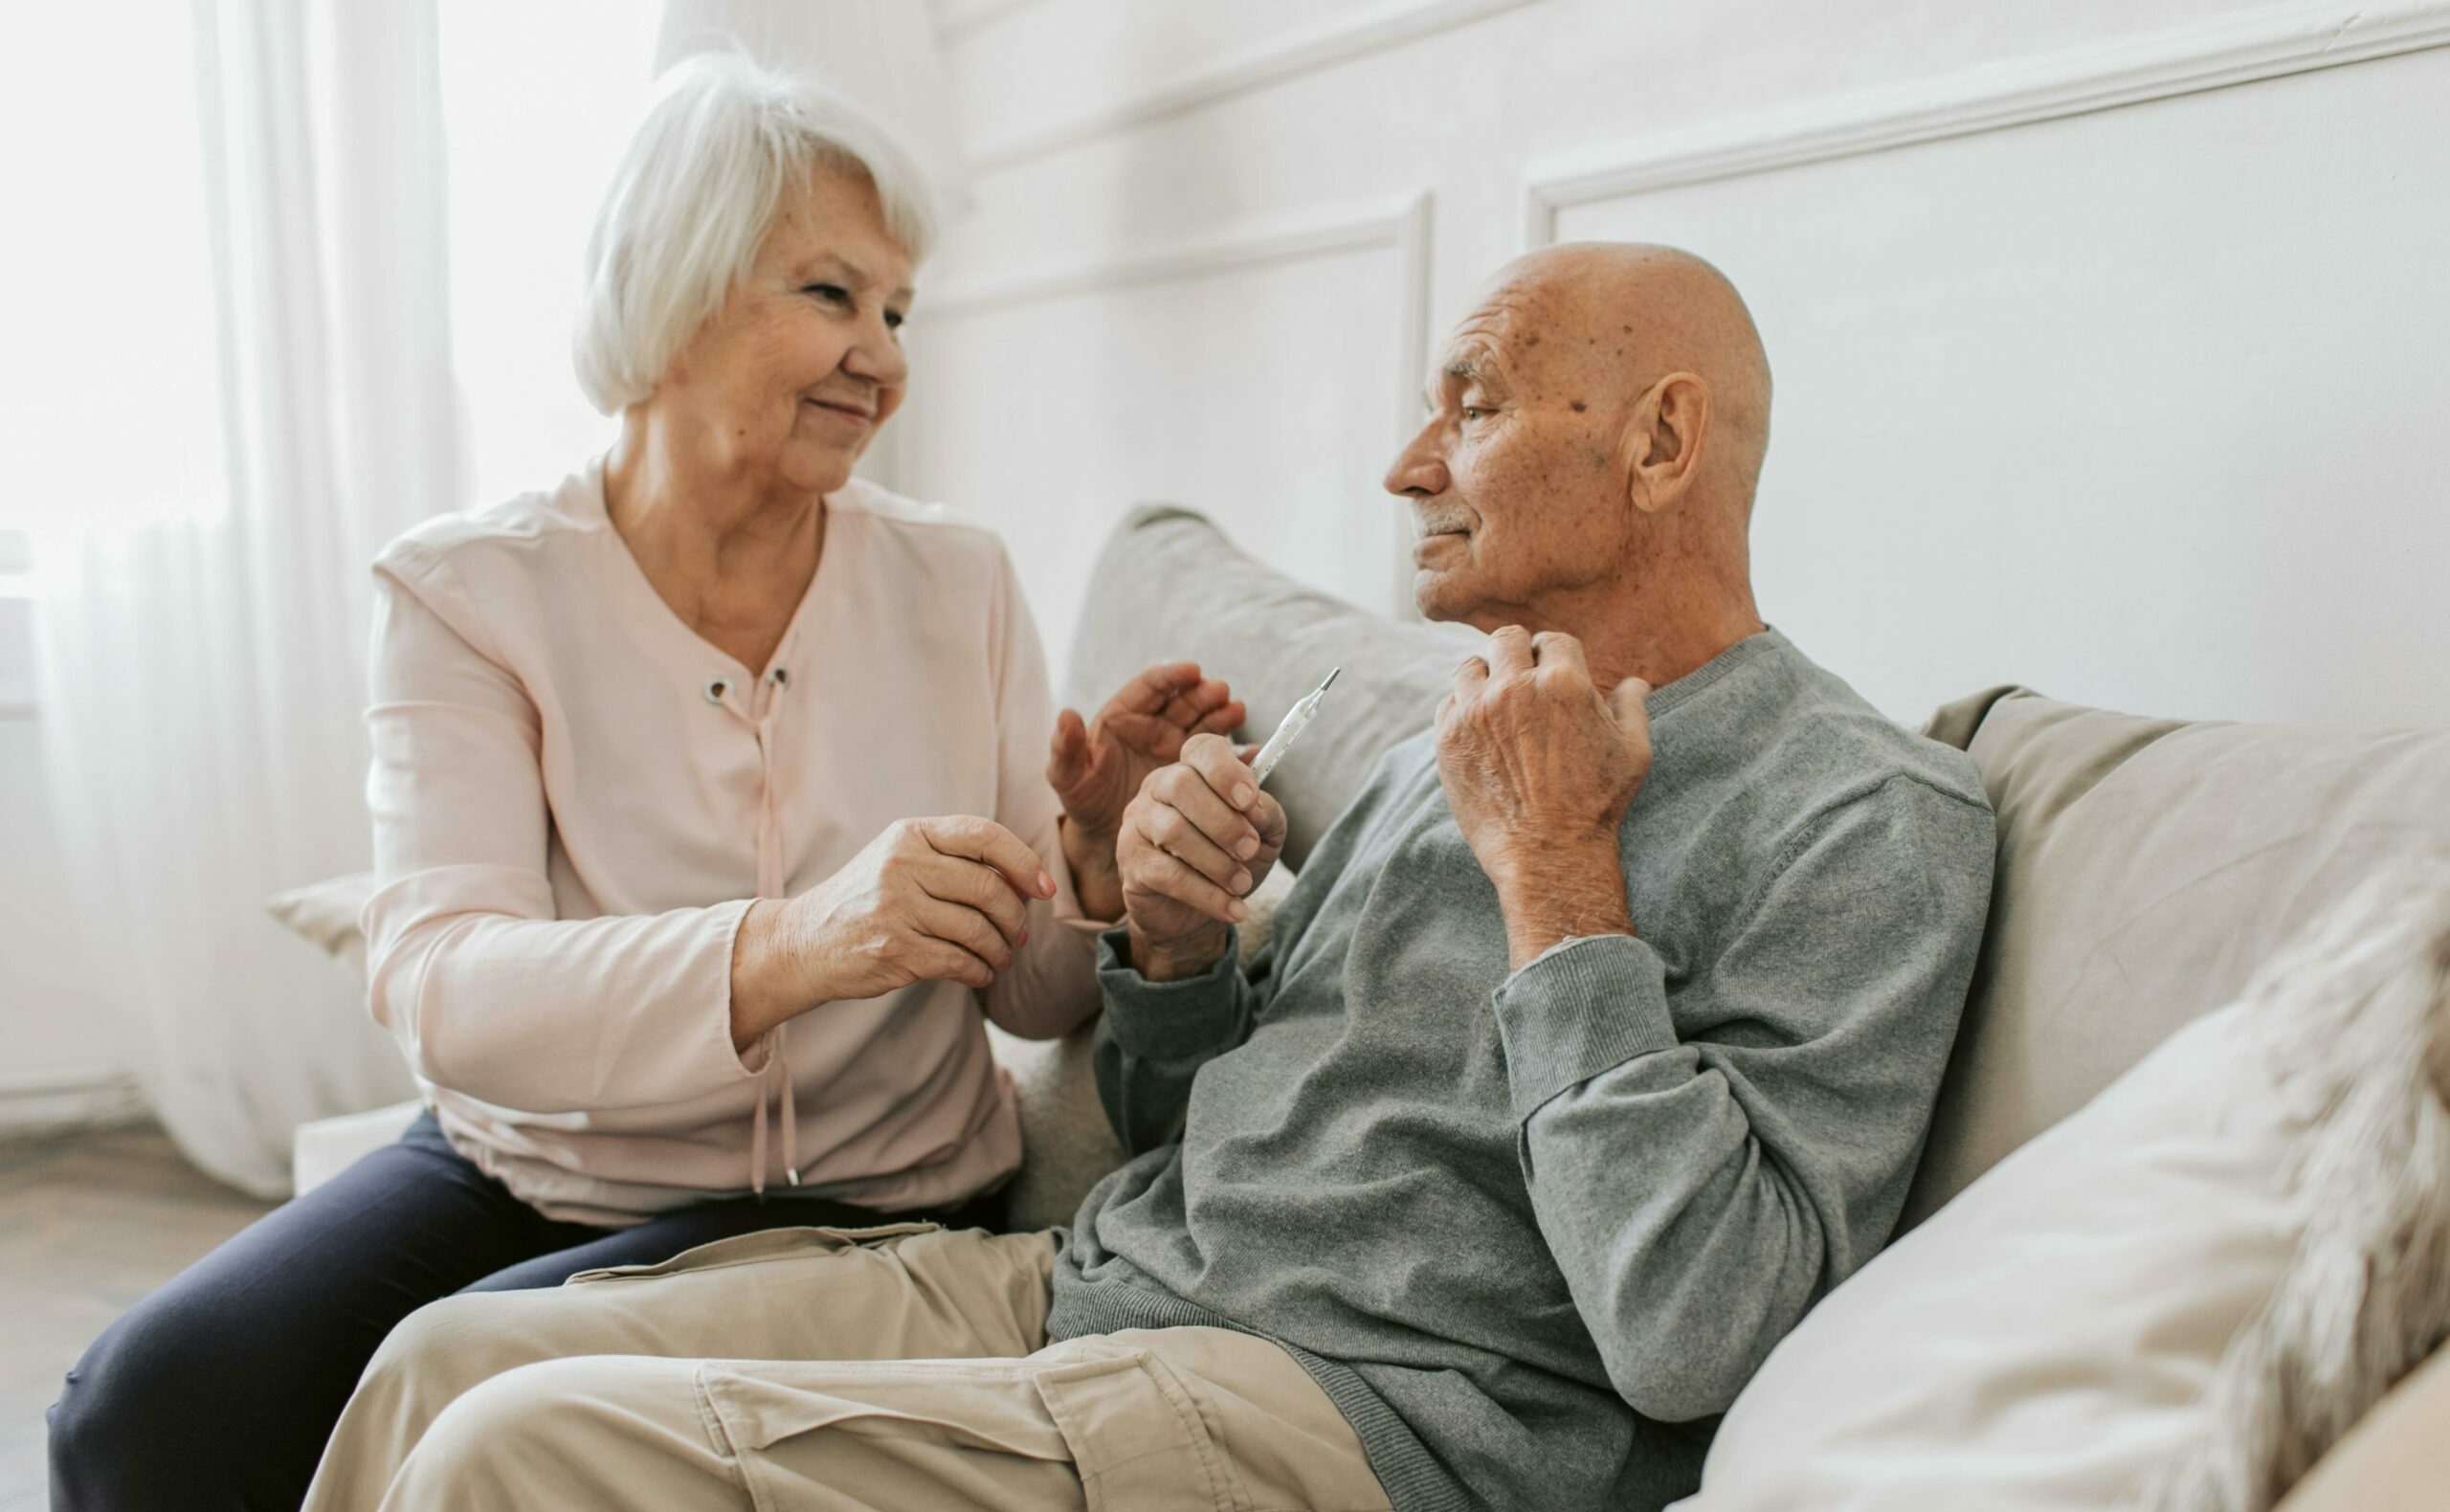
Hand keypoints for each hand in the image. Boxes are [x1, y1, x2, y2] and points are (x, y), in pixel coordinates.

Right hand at [730, 816, 1055, 1047]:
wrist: (805, 941)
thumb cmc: (868, 899)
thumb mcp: (901, 860)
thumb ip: (953, 860)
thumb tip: (1025, 880)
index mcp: (911, 835)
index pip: (984, 835)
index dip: (1024, 861)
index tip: (1045, 888)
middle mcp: (903, 866)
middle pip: (989, 889)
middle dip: (1015, 918)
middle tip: (1019, 934)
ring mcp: (897, 909)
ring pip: (979, 930)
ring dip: (1001, 951)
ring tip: (1001, 957)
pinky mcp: (895, 950)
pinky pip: (960, 962)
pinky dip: (980, 971)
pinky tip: (981, 973)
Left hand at [1049, 663, 1243, 916]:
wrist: (1108, 834)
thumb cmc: (1084, 800)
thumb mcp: (1069, 778)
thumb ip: (1066, 748)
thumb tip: (1066, 714)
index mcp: (1124, 715)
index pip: (1149, 686)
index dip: (1171, 675)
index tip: (1192, 670)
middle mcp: (1154, 724)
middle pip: (1182, 699)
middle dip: (1202, 693)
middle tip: (1222, 692)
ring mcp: (1177, 744)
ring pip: (1203, 721)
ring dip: (1221, 714)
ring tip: (1237, 712)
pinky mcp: (1194, 768)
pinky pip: (1217, 755)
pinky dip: (1233, 752)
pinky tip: (1252, 752)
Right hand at [1116, 733, 1286, 980]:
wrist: (1198, 914)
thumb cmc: (1231, 860)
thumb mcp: (1264, 835)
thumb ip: (1266, 813)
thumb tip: (1258, 805)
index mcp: (1193, 769)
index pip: (1202, 749)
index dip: (1226, 770)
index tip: (1249, 800)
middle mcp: (1158, 788)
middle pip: (1181, 784)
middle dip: (1223, 820)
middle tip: (1249, 849)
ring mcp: (1139, 824)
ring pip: (1173, 831)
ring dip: (1217, 861)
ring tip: (1243, 883)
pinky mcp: (1133, 863)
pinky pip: (1167, 874)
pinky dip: (1206, 894)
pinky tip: (1233, 908)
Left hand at [1435, 627, 1651, 967]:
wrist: (1547, 855)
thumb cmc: (1597, 805)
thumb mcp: (1633, 753)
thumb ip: (1633, 708)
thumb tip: (1637, 682)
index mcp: (1563, 683)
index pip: (1552, 640)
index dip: (1554, 653)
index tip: (1551, 669)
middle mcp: (1514, 689)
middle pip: (1505, 639)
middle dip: (1517, 654)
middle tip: (1522, 677)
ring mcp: (1475, 712)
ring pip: (1470, 667)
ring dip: (1485, 678)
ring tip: (1496, 701)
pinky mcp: (1448, 738)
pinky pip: (1448, 703)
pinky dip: (1462, 710)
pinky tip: (1479, 730)